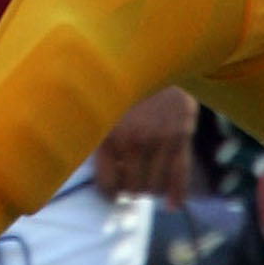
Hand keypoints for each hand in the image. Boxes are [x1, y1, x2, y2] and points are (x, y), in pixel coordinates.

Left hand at [93, 88, 197, 202]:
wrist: (155, 58)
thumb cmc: (122, 85)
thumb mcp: (100, 108)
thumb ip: (95, 137)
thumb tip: (82, 167)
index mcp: (109, 135)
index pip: (107, 185)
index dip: (108, 191)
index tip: (110, 188)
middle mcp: (134, 141)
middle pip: (132, 189)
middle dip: (129, 188)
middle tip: (128, 181)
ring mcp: (160, 141)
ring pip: (154, 186)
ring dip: (149, 188)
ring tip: (145, 180)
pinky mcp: (181, 137)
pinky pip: (180, 175)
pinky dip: (176, 195)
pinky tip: (171, 206)